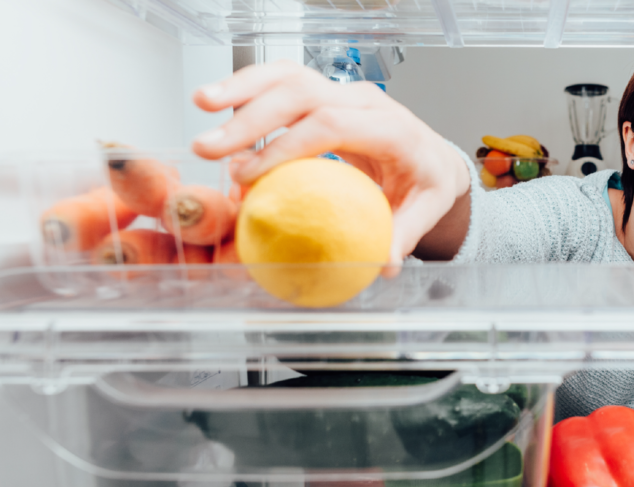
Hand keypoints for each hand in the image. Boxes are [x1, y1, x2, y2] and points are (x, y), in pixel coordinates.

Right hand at [191, 60, 470, 268]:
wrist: (432, 156)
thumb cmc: (425, 183)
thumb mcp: (425, 210)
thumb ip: (404, 234)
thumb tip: (383, 264)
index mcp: (392, 128)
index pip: (332, 125)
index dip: (287, 146)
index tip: (250, 174)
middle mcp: (365, 101)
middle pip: (303, 94)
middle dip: (252, 117)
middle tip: (211, 148)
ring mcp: (343, 92)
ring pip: (289, 76)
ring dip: (242, 88)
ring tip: (202, 104)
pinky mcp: (326, 93)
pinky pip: (284, 81)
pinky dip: (248, 87)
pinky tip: (216, 101)